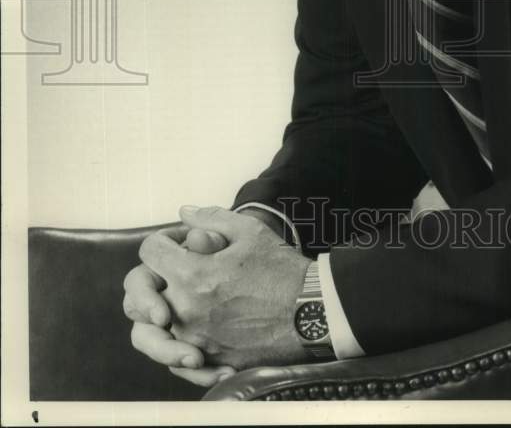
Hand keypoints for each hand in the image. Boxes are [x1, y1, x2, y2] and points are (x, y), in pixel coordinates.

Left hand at [133, 206, 309, 374]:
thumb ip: (210, 218)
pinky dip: (174, 344)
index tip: (179, 242)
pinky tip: (190, 330)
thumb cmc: (282, 270)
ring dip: (155, 313)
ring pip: (148, 331)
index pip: (150, 252)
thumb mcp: (249, 231)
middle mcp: (185, 310)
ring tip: (173, 304)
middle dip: (149, 276)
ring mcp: (194, 339)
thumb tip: (184, 213)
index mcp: (192, 274)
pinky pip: (172, 358)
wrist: (310, 312)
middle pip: (137, 293)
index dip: (163, 239)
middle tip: (170, 272)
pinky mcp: (208, 360)